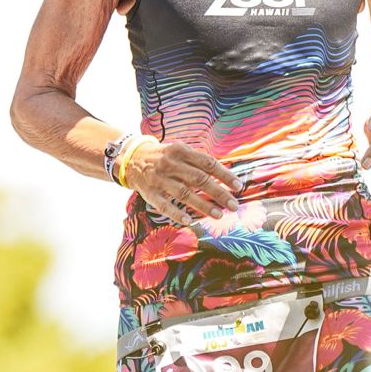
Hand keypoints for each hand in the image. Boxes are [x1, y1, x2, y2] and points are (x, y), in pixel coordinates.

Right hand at [126, 140, 241, 225]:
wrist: (132, 158)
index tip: (238, 186)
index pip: (208, 163)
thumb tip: (226, 176)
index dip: (225, 175)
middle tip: (233, 205)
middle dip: (219, 193)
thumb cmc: (165, 157)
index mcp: (181, 151)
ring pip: (184, 193)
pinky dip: (177, 213)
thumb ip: (200, 161)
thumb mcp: (181, 151)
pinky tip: (189, 221)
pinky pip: (164, 205)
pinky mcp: (149, 193)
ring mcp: (159, 179)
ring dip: (202, 205)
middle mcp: (171, 164)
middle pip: (199, 179)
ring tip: (218, 215)